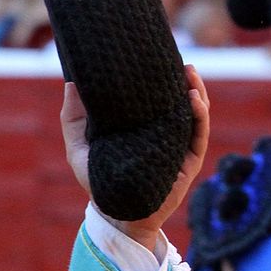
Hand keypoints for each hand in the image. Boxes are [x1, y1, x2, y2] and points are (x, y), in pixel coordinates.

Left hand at [61, 64, 210, 251]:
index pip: (154, 97)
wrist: (113, 216)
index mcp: (141, 126)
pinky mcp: (186, 162)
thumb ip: (73, 118)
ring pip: (194, 115)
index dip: (160, 77)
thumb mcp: (79, 147)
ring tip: (190, 74)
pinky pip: (197, 136)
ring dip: (196, 92)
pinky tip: (194, 100)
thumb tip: (71, 82)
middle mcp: (162, 133)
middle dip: (184, 80)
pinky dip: (199, 117)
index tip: (157, 55)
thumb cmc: (97, 181)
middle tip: (182, 61)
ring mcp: (176, 147)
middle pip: (179, 101)